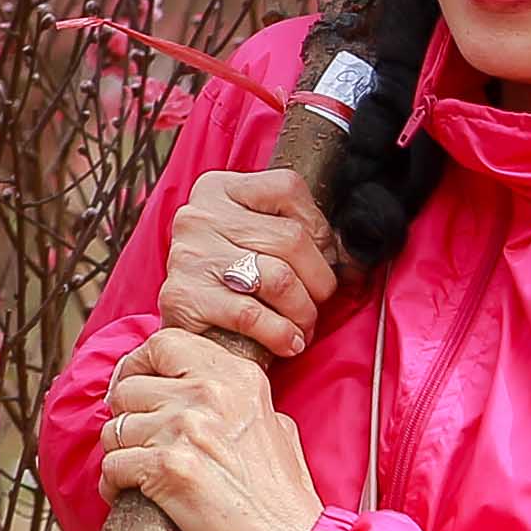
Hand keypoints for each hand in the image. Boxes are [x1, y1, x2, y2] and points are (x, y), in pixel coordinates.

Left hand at [89, 326, 327, 530]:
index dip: (138, 365)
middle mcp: (209, 394)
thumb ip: (240, 400)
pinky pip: (111, 467)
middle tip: (137, 442)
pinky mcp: (167, 468)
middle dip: (125, 418)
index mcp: (236, 376)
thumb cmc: (282, 493)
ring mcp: (185, 429)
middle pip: (129, 388)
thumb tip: (206, 389)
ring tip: (137, 474)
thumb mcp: (273, 422)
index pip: (164, 343)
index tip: (135, 390)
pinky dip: (113, 485)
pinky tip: (126, 495)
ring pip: (114, 430)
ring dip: (119, 453)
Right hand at [159, 165, 336, 360]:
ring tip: (303, 326)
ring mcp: (189, 255)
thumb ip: (294, 231)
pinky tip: (287, 342)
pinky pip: (252, 315)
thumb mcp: (254, 238)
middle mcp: (199, 216)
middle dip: (319, 281)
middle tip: (317, 303)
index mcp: (218, 189)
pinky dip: (280, 333)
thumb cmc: (228, 281)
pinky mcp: (184, 297)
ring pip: (279, 279)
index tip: (322, 257)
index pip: (288, 188)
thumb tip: (351, 255)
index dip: (318, 228)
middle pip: (291, 239)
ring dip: (303, 311)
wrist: (179, 335)